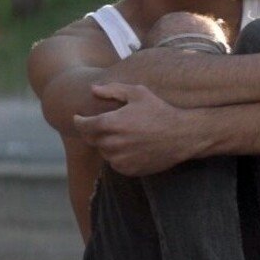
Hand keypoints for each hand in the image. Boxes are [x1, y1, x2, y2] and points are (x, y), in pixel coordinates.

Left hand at [73, 83, 201, 175]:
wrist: (182, 135)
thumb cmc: (160, 111)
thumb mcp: (138, 93)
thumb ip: (112, 90)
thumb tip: (92, 89)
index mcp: (111, 123)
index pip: (83, 125)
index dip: (78, 121)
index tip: (77, 118)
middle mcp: (113, 143)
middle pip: (91, 139)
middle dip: (93, 131)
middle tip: (102, 124)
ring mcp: (120, 159)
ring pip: (103, 152)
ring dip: (106, 143)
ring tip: (122, 134)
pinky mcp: (129, 170)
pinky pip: (115, 163)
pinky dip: (117, 155)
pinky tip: (130, 146)